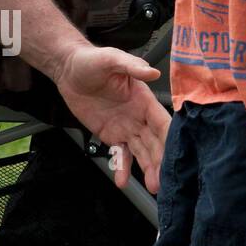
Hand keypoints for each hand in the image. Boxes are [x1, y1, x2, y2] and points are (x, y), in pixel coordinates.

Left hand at [51, 41, 168, 192]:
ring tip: (153, 187)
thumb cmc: (91, 60)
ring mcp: (126, 127)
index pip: (162, 121)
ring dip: (148, 169)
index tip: (177, 154)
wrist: (68, 71)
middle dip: (160, 161)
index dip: (170, 138)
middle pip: (155, 142)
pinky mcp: (111, 135)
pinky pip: (120, 155)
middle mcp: (139, 116)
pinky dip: (122, 168)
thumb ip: (131, 66)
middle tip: (163, 180)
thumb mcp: (111, 59)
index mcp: (144, 99)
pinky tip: (122, 182)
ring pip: (142, 152)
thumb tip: (152, 72)